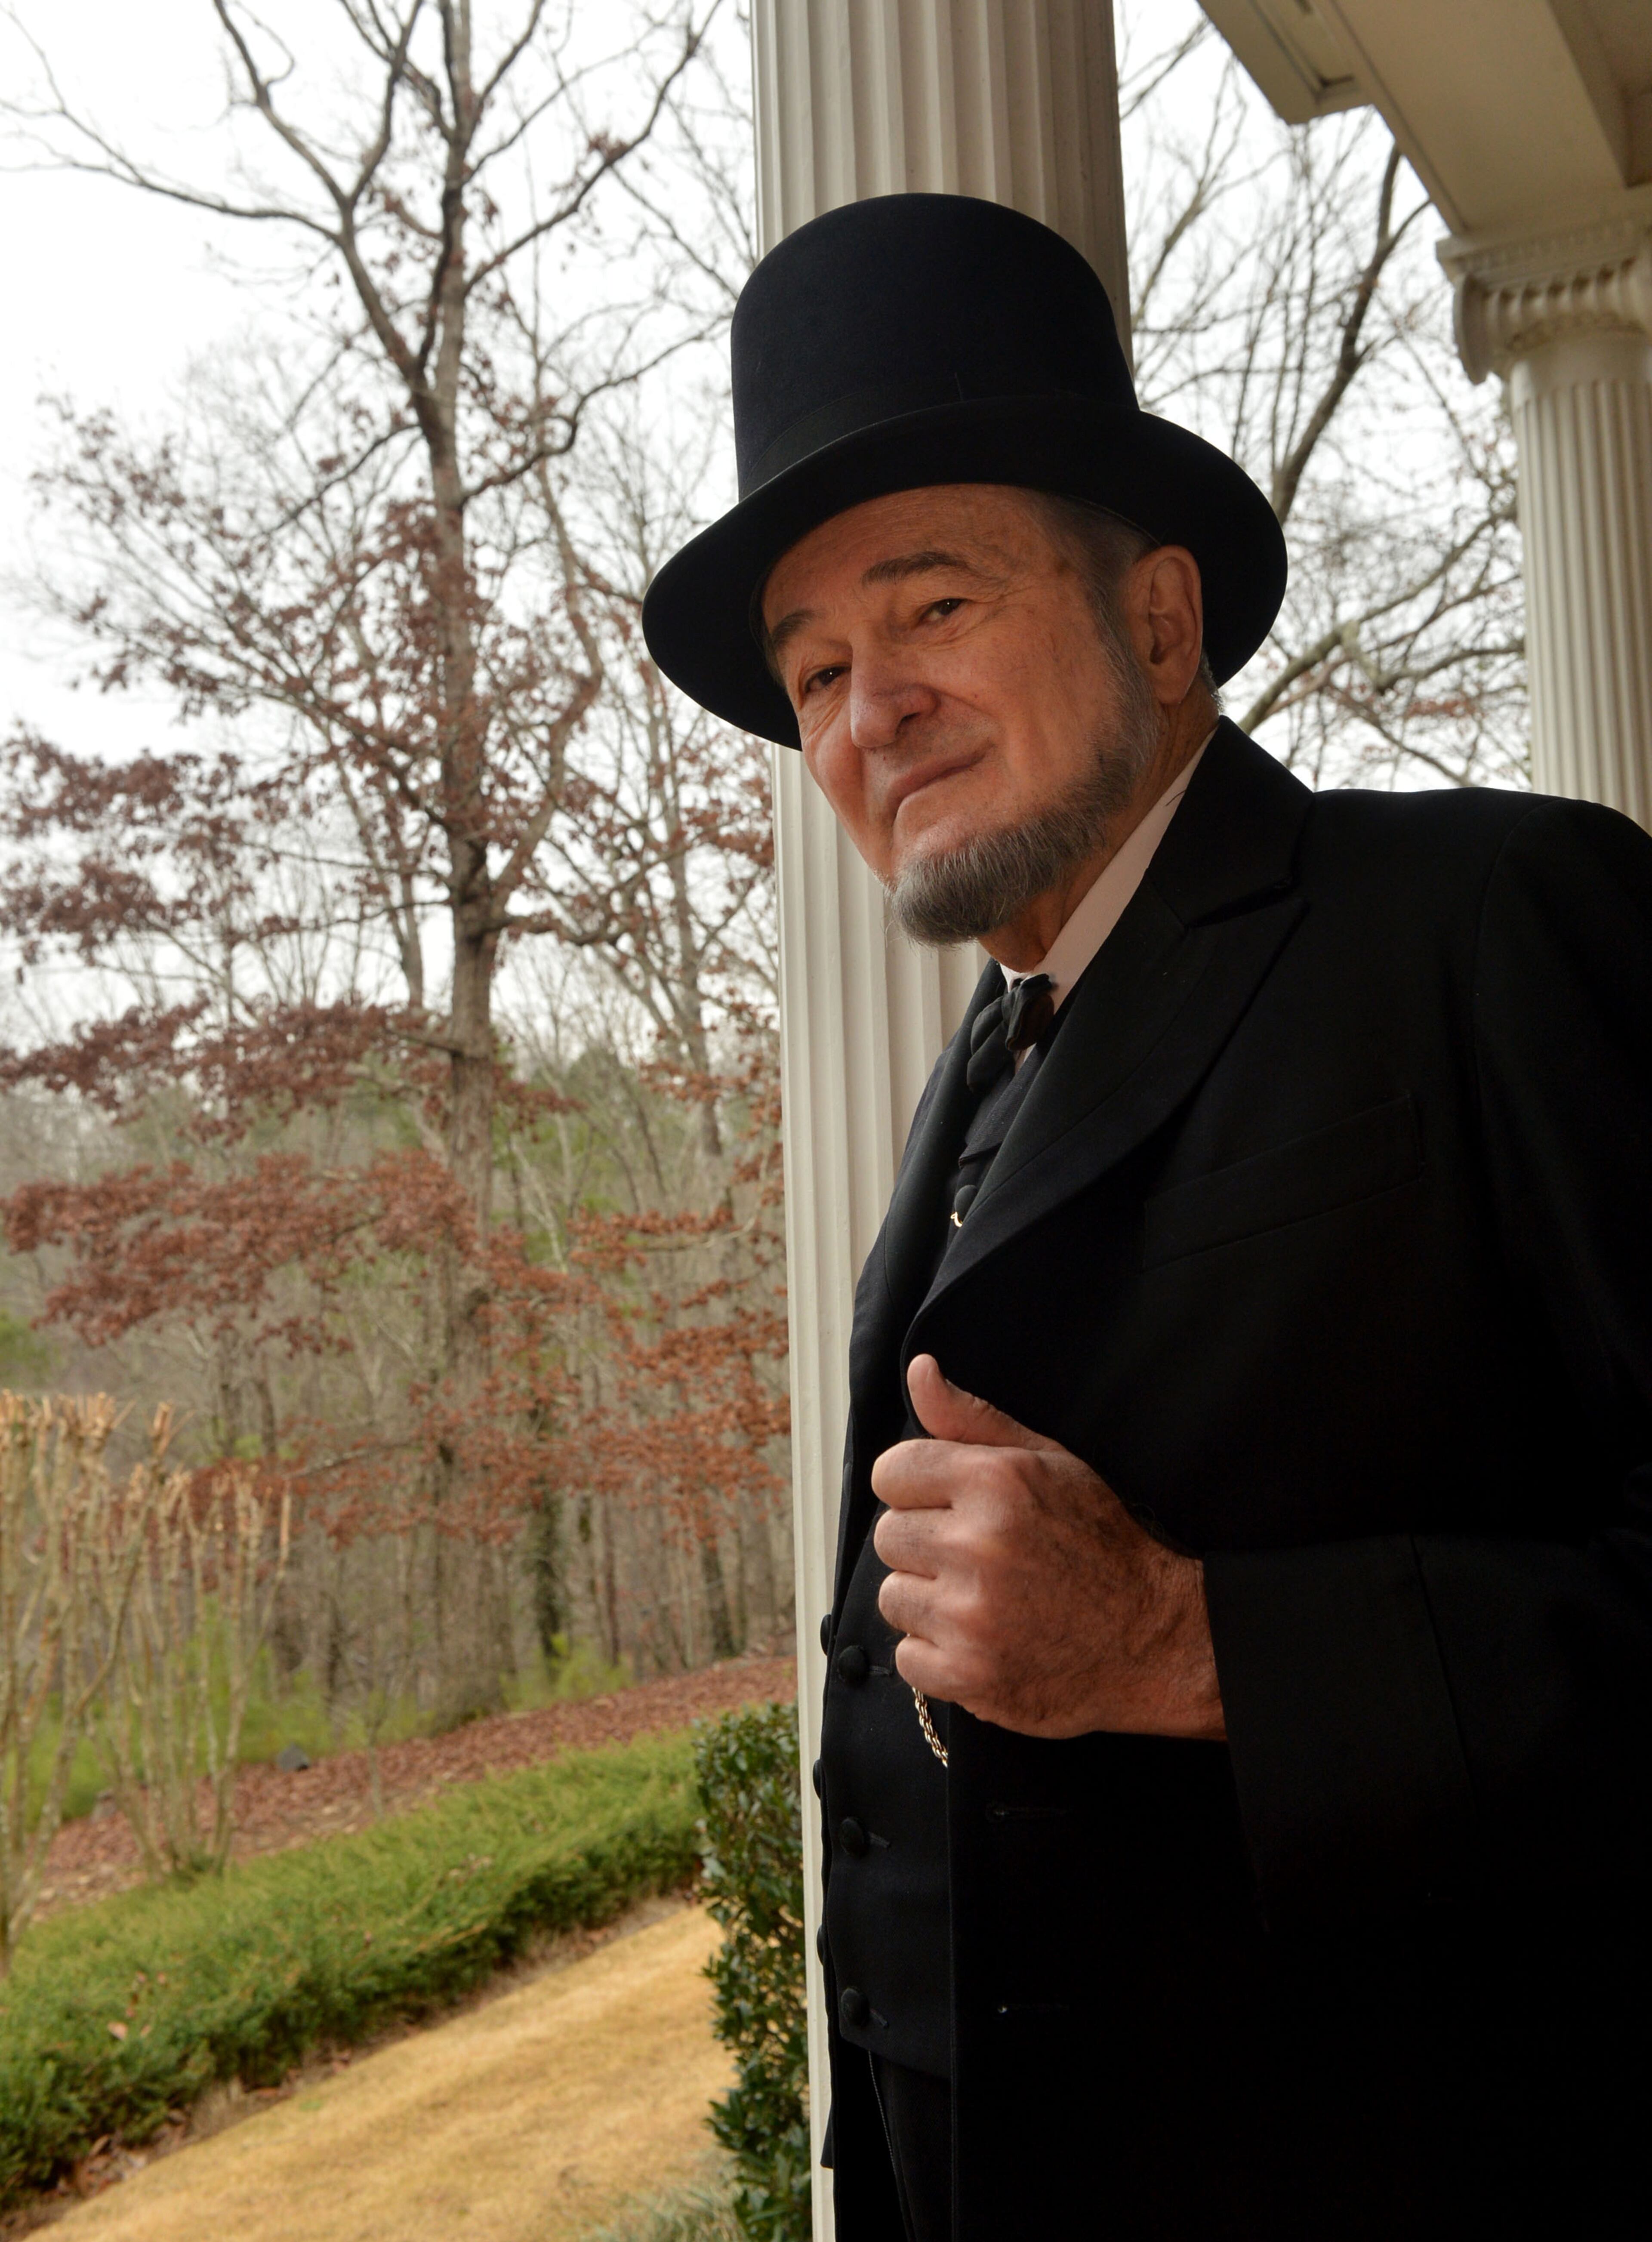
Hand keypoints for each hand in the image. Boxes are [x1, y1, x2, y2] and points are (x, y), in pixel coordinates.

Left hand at [870, 1356, 1224, 1741]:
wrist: (1152, 1639)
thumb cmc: (1098, 1543)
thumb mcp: (1047, 1462)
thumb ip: (972, 1419)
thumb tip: (919, 1369)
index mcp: (994, 1481)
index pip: (891, 1471)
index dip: (917, 1489)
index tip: (949, 1506)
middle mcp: (977, 1545)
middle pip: (889, 1536)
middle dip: (926, 1545)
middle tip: (977, 1559)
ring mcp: (971, 1615)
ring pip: (893, 1597)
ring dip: (929, 1602)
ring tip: (983, 1601)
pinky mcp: (968, 1674)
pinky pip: (907, 1656)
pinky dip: (938, 1655)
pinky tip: (983, 1641)